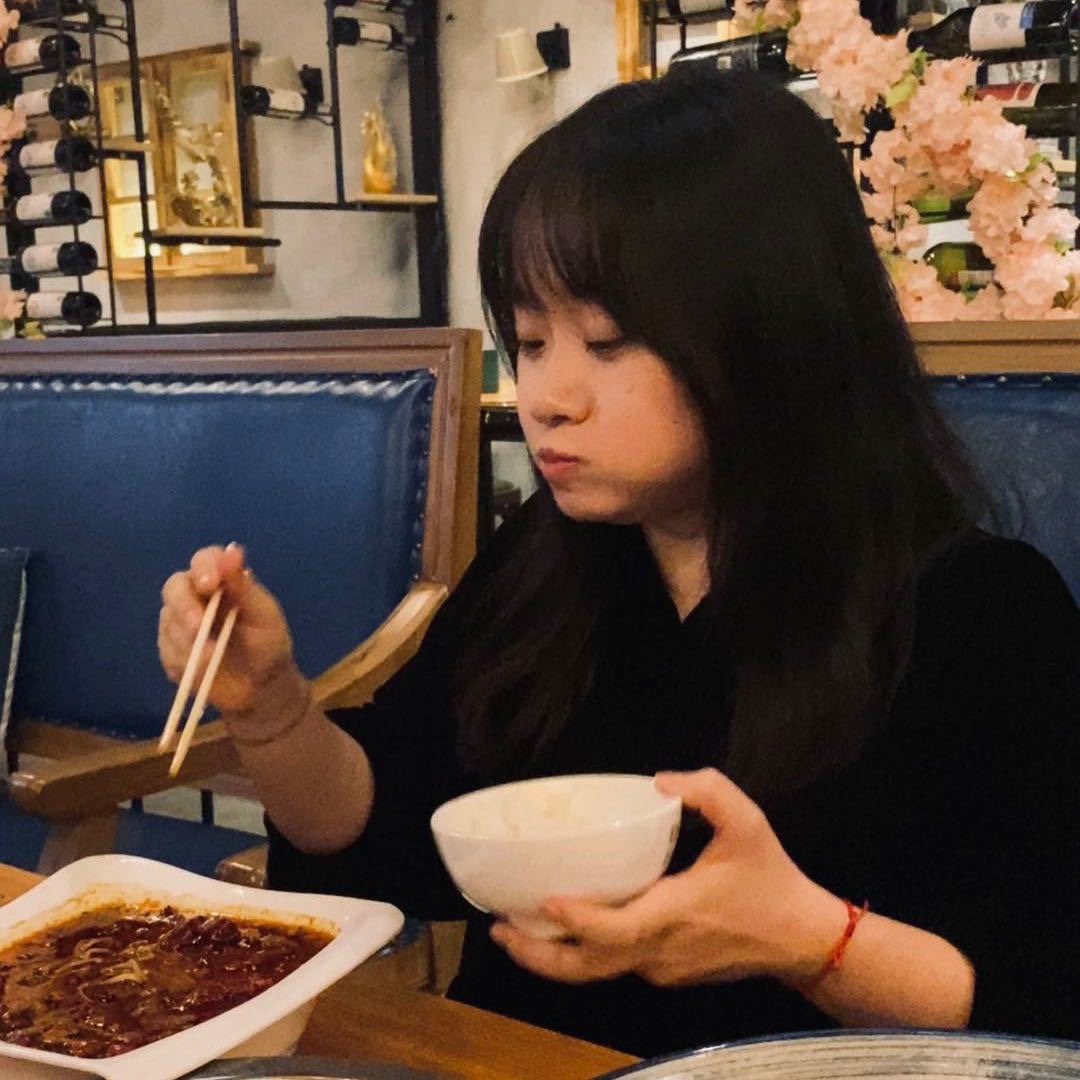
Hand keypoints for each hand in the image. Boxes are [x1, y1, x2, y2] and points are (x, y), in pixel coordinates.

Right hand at [158, 543, 300, 715]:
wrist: (262, 687)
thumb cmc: (268, 644)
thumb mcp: (264, 615)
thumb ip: (245, 587)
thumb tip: (233, 551)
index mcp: (222, 581)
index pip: (204, 559)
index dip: (204, 567)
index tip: (210, 583)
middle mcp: (195, 596)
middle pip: (174, 587)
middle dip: (184, 607)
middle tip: (198, 628)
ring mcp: (179, 623)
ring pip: (169, 622)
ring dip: (189, 642)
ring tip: (214, 658)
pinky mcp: (171, 651)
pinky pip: (167, 652)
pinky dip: (184, 661)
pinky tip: (203, 670)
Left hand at [490, 768, 843, 988]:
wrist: (804, 940)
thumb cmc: (772, 880)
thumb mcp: (748, 821)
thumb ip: (706, 790)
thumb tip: (661, 780)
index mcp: (674, 915)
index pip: (613, 930)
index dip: (576, 920)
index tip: (542, 900)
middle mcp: (659, 950)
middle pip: (587, 967)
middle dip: (537, 954)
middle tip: (498, 927)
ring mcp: (660, 968)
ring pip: (596, 972)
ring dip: (551, 958)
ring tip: (512, 930)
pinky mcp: (666, 972)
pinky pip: (613, 965)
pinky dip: (580, 953)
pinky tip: (560, 929)